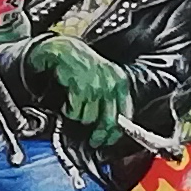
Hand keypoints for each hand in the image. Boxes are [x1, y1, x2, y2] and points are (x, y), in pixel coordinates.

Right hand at [14, 29, 142, 146]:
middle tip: (93, 141)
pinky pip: (75, 110)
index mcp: (120, 81)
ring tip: (74, 111)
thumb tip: (113, 127)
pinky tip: (67, 105)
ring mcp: (95, 84)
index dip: (116, 131)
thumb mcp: (105, 80)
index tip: (109, 140)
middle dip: (100, 134)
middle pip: (109, 120)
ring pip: (89, 117)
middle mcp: (110, 82)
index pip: (125, 114)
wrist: (65, 50)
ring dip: (79, 118)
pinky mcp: (78, 85)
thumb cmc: (84, 68)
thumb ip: (111, 100)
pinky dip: (69, 111)